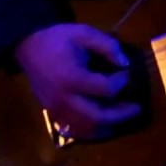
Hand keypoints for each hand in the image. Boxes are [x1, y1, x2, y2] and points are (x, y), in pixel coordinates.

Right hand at [15, 24, 139, 140]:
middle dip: (121, 114)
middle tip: (136, 107)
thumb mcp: (84, 33)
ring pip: (86, 129)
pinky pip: (73, 131)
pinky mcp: (52, 114)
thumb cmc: (57, 39)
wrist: (28, 46)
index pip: (105, 89)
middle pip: (97, 117)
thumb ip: (107, 45)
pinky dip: (90, 132)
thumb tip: (125, 63)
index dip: (121, 82)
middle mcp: (64, 99)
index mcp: (72, 78)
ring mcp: (56, 109)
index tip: (126, 73)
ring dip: (107, 126)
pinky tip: (102, 124)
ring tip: (121, 116)